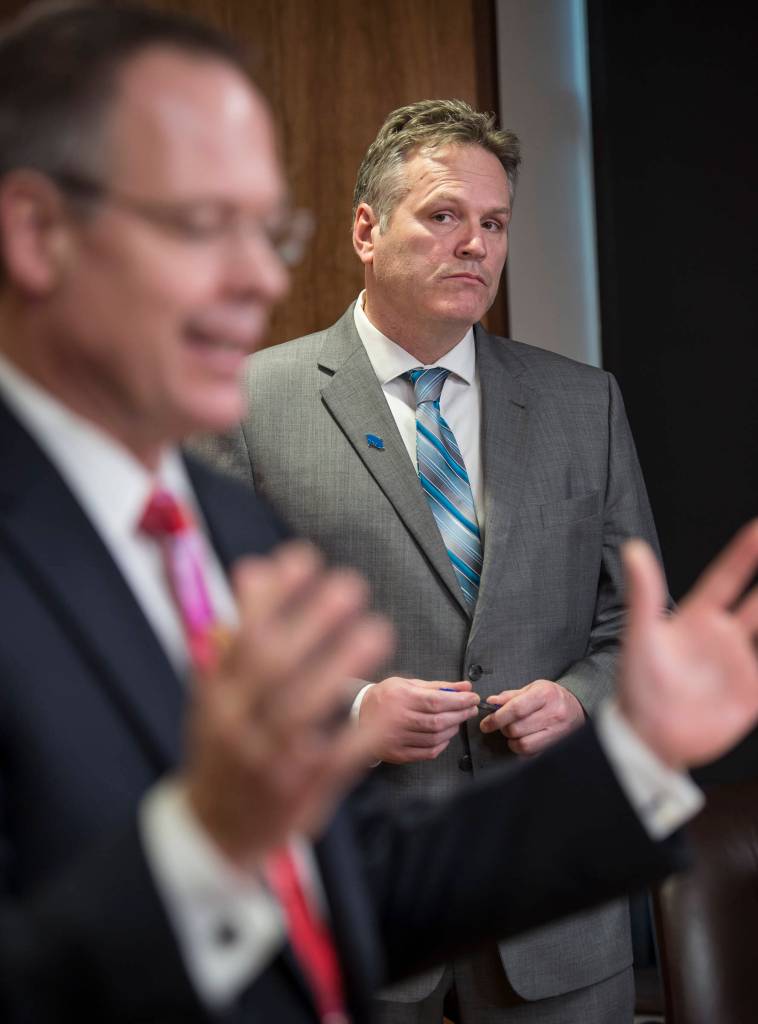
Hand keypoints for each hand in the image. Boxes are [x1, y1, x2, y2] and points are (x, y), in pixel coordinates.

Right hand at [185, 541, 392, 868]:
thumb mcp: (214, 695)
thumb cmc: (222, 748)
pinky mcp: (305, 789)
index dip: (272, 595)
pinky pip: (338, 756)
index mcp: (216, 697)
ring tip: (377, 629)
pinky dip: (365, 728)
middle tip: (350, 585)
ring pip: (305, 708)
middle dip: (312, 621)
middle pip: (275, 666)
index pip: (242, 636)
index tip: (303, 558)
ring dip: (343, 665)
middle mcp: (238, 724)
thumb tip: (253, 569)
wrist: (214, 831)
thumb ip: (237, 634)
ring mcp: (271, 759)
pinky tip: (389, 700)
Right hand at [359, 677, 479, 762]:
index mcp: (401, 697)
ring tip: (457, 719)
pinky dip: (442, 744)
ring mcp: (397, 738)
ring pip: (435, 737)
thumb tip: (464, 686)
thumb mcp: (408, 683)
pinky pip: (428, 752)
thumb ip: (438, 686)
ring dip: (453, 728)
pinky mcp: (398, 753)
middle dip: (460, 714)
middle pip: (438, 721)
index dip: (459, 701)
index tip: (472, 698)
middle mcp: (398, 719)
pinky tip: (445, 735)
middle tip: (470, 708)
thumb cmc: (385, 696)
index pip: (437, 701)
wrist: (359, 714)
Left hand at [480, 680, 584, 754]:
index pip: (516, 709)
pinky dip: (522, 749)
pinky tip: (523, 740)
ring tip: (514, 733)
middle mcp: (553, 714)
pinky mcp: (556, 745)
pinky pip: (533, 753)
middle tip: (502, 724)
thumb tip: (492, 702)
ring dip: (512, 741)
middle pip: (517, 728)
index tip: (486, 724)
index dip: (497, 718)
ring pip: (524, 744)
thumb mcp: (532, 688)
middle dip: (503, 729)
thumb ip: (510, 696)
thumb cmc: (551, 696)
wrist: (576, 706)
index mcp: (544, 695)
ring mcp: (556, 732)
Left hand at [618, 521, 757, 769]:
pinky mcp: (750, 695)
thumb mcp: (642, 636)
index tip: (757, 528)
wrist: (647, 739)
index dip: (743, 554)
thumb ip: (643, 593)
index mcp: (696, 619)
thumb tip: (632, 548)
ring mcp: (738, 665)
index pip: (726, 578)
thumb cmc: (637, 686)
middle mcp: (721, 638)